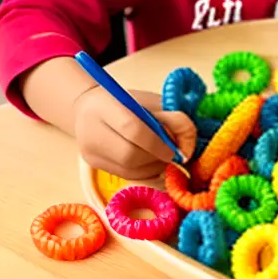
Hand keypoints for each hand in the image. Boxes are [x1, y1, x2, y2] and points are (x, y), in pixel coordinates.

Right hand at [72, 85, 196, 179]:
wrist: (90, 108)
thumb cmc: (128, 102)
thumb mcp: (153, 102)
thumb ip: (172, 118)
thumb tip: (187, 148)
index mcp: (105, 107)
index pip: (133, 129)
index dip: (159, 143)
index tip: (177, 149)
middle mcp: (91, 132)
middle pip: (129, 155)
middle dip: (157, 156)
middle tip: (172, 152)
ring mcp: (90, 152)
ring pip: (128, 170)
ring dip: (154, 166)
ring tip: (163, 153)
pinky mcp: (95, 166)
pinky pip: (126, 176)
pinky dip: (146, 171)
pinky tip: (152, 160)